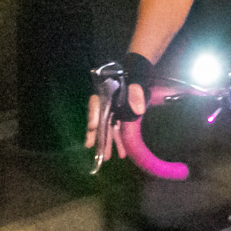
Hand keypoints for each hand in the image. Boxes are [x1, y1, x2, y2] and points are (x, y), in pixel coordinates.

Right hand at [86, 54, 152, 169]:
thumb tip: (138, 110)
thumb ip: (136, 92)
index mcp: (106, 91)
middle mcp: (106, 103)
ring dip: (107, 142)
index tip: (93, 126)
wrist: (139, 73)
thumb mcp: (137, 80)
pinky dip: (118, 141)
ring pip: (107, 128)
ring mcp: (112, 111)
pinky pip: (117, 130)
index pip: (96, 103)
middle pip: (98, 119)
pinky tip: (121, 154)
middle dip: (96, 134)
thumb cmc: (135, 73)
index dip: (93, 115)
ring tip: (106, 157)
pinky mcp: (119, 117)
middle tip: (91, 147)